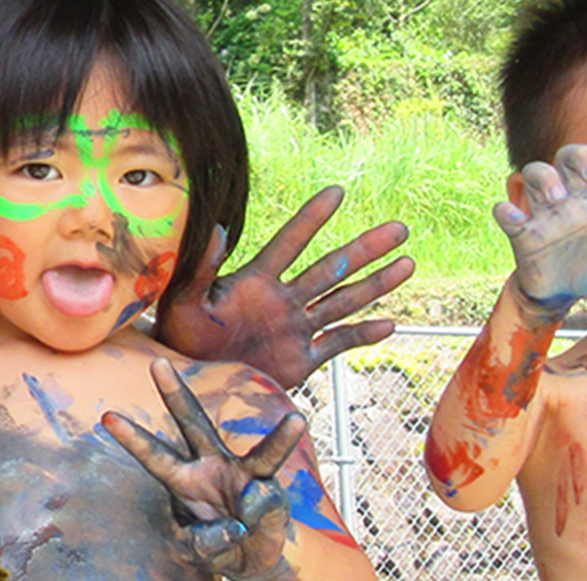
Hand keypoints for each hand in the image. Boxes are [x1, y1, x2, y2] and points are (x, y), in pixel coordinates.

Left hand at [100, 359, 308, 580]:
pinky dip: (260, 519)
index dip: (133, 438)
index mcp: (183, 480)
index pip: (154, 455)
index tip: (107, 416)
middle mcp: (212, 465)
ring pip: (264, 453)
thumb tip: (237, 522)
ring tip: (299, 421)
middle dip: (175, 393)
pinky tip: (251, 529)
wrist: (252, 559)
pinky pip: (269, 501)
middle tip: (156, 364)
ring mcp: (245, 474)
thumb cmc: (220, 548)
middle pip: (193, 423)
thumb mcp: (202, 553)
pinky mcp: (273, 491)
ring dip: (281, 438)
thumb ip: (207, 543)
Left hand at [157, 186, 415, 388]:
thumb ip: (202, 267)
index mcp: (255, 282)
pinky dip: (363, 336)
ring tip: (408, 263)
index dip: (313, 218)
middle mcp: (283, 300)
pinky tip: (390, 325)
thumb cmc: (178, 339)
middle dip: (365, 249)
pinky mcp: (300, 360)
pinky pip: (337, 344)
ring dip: (376, 284)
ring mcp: (295, 329)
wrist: (189, 383)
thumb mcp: (184, 301)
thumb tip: (216, 228)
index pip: (291, 242)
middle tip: (400, 228)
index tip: (337, 191)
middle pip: (332, 268)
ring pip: (344, 301)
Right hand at [494, 144, 586, 316]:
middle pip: (571, 156)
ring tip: (558, 199)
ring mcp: (545, 212)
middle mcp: (572, 199)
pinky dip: (507, 211)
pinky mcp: (522, 232)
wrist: (561, 293)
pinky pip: (507, 212)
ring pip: (537, 172)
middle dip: (579, 158)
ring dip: (546, 178)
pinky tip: (515, 216)